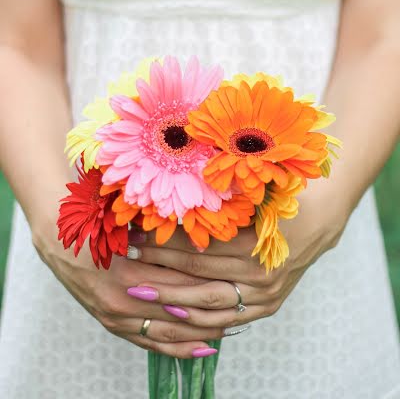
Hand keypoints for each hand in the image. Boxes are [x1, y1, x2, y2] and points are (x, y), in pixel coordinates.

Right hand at [33, 219, 223, 357]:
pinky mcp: (112, 325)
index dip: (210, 281)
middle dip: (212, 311)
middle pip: (179, 312)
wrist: (57, 240)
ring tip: (230, 328)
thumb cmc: (93, 225)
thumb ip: (159, 235)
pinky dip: (178, 348)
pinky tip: (202, 348)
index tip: (236, 278)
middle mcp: (123, 303)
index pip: (181, 283)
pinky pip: (150, 344)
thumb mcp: (126, 224)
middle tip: (243, 306)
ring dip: (200, 333)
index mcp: (128, 275)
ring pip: (168, 334)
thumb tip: (199, 234)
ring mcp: (116, 319)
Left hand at [134, 184, 347, 329]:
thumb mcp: (253, 196)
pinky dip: (200, 320)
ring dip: (173, 301)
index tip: (138, 236)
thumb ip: (219, 203)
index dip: (165, 245)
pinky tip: (174, 315)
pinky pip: (228, 321)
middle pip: (199, 277)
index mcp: (254, 246)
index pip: (199, 250)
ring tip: (142, 293)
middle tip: (131, 261)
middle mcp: (259, 275)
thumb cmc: (281, 200)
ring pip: (210, 307)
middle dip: (160, 271)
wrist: (319, 221)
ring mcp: (264, 296)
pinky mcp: (266, 307)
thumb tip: (173, 198)